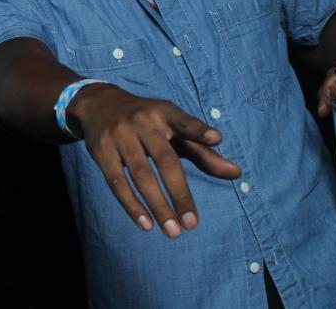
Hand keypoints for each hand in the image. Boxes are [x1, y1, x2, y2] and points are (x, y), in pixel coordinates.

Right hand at [68, 83, 241, 237]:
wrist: (99, 104)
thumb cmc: (147, 122)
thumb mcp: (173, 129)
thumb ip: (203, 151)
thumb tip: (236, 173)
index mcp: (164, 112)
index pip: (184, 121)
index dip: (199, 130)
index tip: (216, 139)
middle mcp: (142, 121)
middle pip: (164, 160)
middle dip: (179, 194)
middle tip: (192, 224)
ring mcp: (119, 135)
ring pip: (140, 175)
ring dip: (157, 206)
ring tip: (173, 231)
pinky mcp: (101, 150)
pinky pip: (116, 182)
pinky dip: (131, 205)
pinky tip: (145, 224)